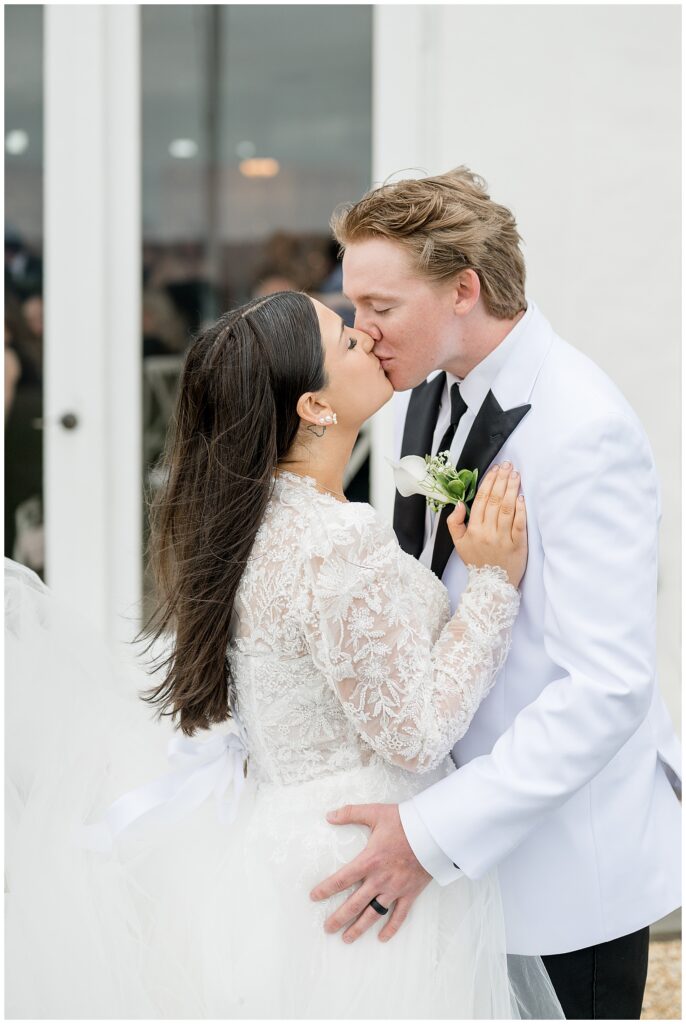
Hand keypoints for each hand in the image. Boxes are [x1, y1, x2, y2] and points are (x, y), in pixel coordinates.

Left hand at [309, 803, 430, 942]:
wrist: (433, 833)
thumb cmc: (404, 822)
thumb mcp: (375, 813)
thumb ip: (351, 813)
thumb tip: (329, 815)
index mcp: (369, 861)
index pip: (341, 879)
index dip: (326, 889)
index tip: (314, 897)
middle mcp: (380, 879)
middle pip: (355, 904)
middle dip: (339, 918)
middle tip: (327, 928)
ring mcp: (395, 889)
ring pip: (374, 913)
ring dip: (359, 927)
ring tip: (347, 938)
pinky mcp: (410, 893)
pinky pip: (399, 915)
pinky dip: (391, 928)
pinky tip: (382, 937)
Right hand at [447, 462, 526, 586]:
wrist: (491, 586)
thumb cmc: (477, 561)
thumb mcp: (458, 544)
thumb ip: (454, 522)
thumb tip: (459, 503)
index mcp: (473, 530)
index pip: (481, 500)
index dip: (488, 482)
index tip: (495, 470)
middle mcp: (488, 532)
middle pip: (495, 501)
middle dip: (501, 480)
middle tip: (507, 466)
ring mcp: (503, 539)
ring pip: (507, 509)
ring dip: (512, 489)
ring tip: (515, 475)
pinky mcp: (518, 545)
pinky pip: (519, 524)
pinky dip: (521, 509)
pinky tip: (522, 497)